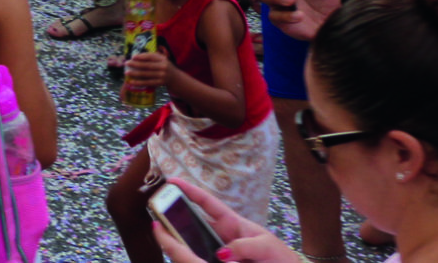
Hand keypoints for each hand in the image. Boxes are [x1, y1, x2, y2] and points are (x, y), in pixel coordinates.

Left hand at [123, 48, 167, 88]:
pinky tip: (131, 82)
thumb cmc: (163, 66)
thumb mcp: (161, 59)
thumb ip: (151, 57)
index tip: (133, 57)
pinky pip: (147, 83)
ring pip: (146, 74)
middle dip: (135, 64)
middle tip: (126, 63)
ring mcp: (162, 76)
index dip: (141, 56)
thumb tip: (134, 57)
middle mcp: (163, 67)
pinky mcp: (160, 83)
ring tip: (126, 73)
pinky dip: (139, 83)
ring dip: (135, 74)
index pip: (150, 56)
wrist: (175, 78)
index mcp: (162, 59)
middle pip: (147, 65)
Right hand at [148, 177, 299, 262]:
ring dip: (178, 237)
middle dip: (175, 214)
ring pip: (193, 241)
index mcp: (232, 223)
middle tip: (157, 210)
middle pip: (193, 222)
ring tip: (162, 232)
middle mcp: (221, 235)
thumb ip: (245, 246)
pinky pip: (198, 257)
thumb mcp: (267, 247)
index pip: (206, 203)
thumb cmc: (280, 258)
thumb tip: (221, 255)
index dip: (189, 191)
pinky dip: (187, 255)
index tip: (171, 181)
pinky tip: (179, 253)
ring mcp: (218, 250)